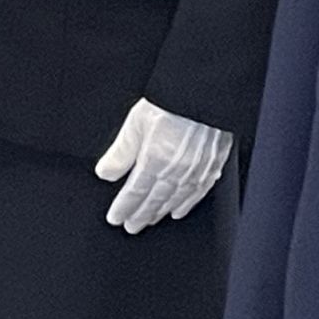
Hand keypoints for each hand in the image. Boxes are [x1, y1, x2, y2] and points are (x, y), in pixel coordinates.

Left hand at [94, 97, 234, 233]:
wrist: (206, 92)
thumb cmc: (173, 101)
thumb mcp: (136, 122)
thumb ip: (120, 151)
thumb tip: (105, 172)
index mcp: (155, 160)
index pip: (135, 193)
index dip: (124, 208)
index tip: (115, 218)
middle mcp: (177, 170)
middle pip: (154, 201)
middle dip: (140, 216)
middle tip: (130, 226)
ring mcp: (197, 170)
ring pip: (175, 200)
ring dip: (160, 213)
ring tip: (149, 220)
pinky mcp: (213, 165)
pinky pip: (198, 193)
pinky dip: (187, 205)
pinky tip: (179, 210)